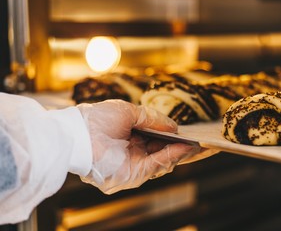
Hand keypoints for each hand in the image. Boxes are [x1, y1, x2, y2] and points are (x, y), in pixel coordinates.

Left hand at [77, 99, 200, 193]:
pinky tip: (183, 147)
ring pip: (162, 160)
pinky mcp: (132, 175)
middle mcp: (133, 152)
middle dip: (179, 146)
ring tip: (194, 143)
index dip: (170, 136)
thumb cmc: (98, 119)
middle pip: (161, 151)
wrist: (78, 134)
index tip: (184, 131)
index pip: (155, 139)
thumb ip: (152, 118)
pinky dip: (171, 157)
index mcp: (130, 137)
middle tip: (195, 139)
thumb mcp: (129, 112)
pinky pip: (156, 166)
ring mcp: (133, 164)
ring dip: (179, 152)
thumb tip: (174, 125)